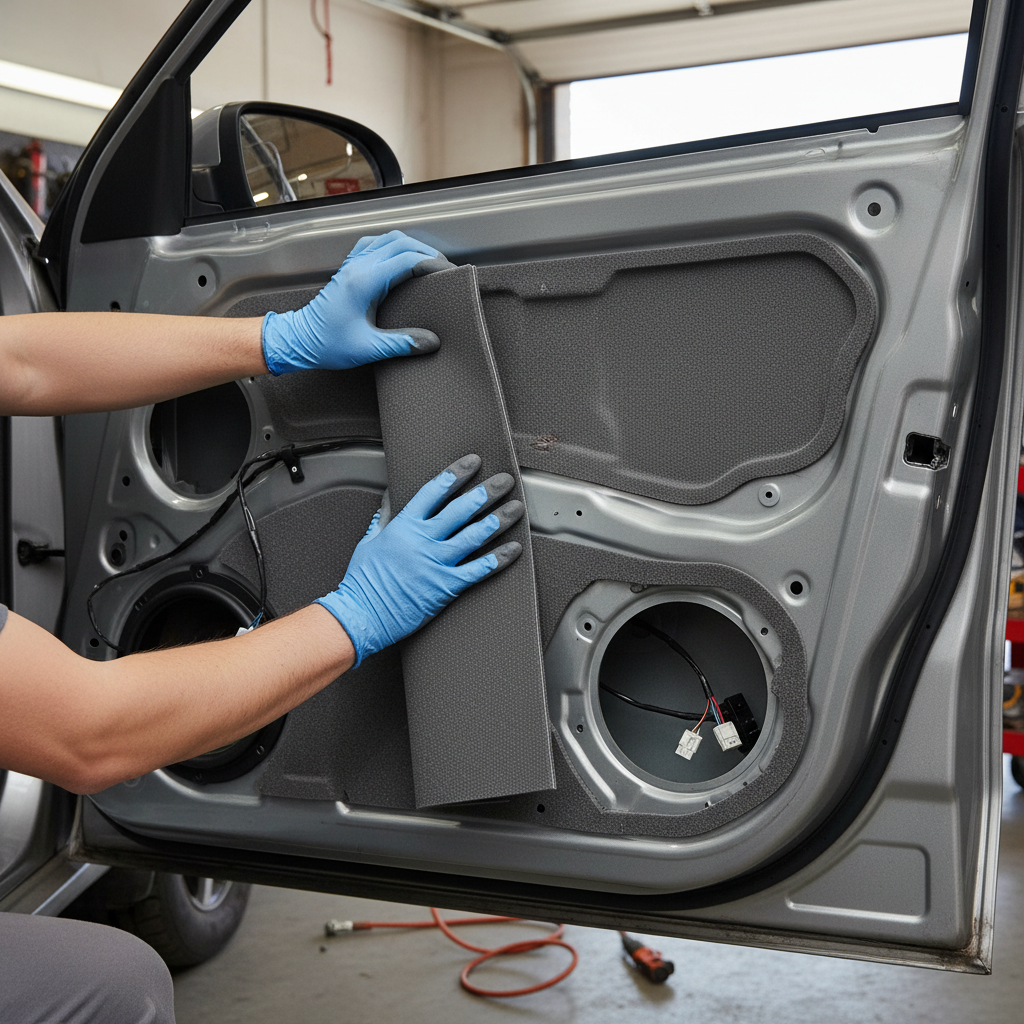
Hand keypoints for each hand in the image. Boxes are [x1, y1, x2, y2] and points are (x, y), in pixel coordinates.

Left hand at [261, 230, 451, 374]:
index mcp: (364, 282)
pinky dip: (391, 247)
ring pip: (386, 239)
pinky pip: (373, 246)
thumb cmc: (326, 343)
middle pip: (400, 242)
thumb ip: (402, 344)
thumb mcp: (369, 349)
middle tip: (441, 267)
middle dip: (425, 251)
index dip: (432, 264)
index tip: (446, 273)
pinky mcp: (349, 271)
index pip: (407, 259)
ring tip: (425, 260)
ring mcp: (352, 266)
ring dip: (409, 246)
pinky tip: (398, 259)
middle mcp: (358, 268)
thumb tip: (429, 342)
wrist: (299, 341)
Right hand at [316, 455, 523, 664]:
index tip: (473, 462)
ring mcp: (436, 563)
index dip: (456, 474)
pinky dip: (498, 559)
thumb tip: (390, 493)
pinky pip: (478, 570)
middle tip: (505, 480)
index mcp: (404, 526)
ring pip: (474, 536)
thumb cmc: (362, 582)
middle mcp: (422, 541)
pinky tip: (514, 549)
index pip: (434, 491)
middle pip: (461, 509)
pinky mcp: (446, 586)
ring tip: (516, 508)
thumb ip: (385, 516)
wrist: (362, 615)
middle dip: (487, 491)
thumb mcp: (369, 541)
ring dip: (498, 520)